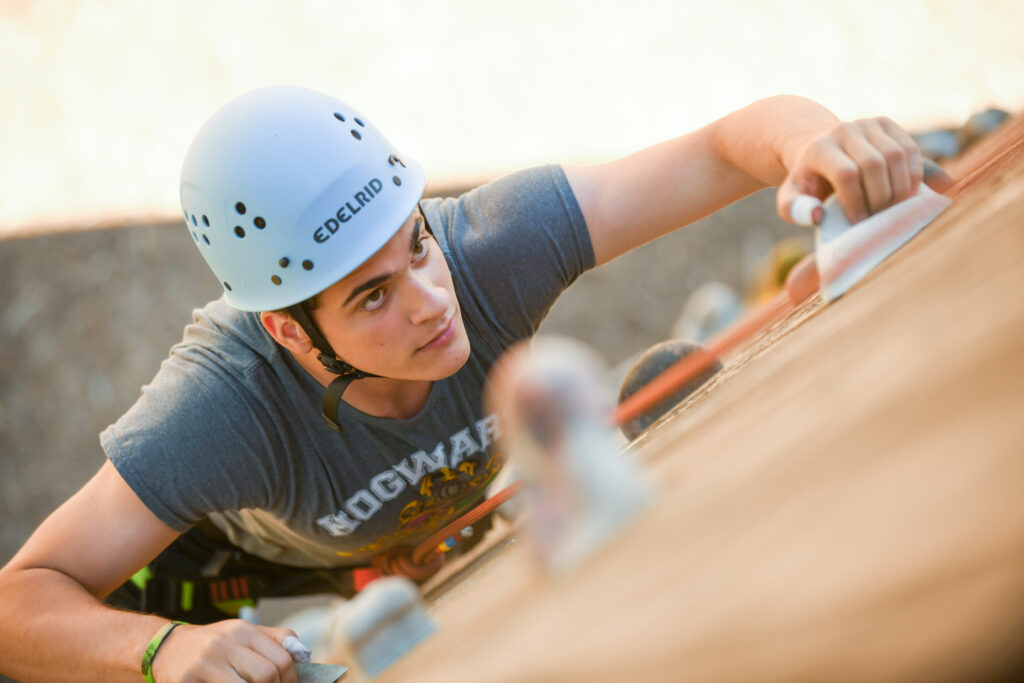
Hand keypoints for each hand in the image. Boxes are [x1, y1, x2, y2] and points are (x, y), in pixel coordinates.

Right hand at [152, 619, 299, 681]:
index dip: (290, 681)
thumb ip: (274, 640)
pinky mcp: (186, 680)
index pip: (281, 659)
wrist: (166, 647)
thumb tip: (303, 654)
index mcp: (243, 630)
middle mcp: (224, 643)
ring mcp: (204, 663)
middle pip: (266, 675)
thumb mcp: (242, 634)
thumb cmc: (213, 645)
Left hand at [777, 117, 924, 224]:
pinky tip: (906, 195)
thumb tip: (818, 216)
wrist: (820, 153)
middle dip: (881, 197)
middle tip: (879, 218)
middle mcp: (844, 130)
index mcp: (819, 148)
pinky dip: (914, 175)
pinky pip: (910, 150)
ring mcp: (867, 124)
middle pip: (874, 164)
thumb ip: (794, 210)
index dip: (857, 201)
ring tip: (893, 209)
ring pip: (897, 156)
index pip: (846, 173)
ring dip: (901, 188)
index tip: (858, 221)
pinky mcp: (887, 124)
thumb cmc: (808, 184)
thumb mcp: (790, 199)